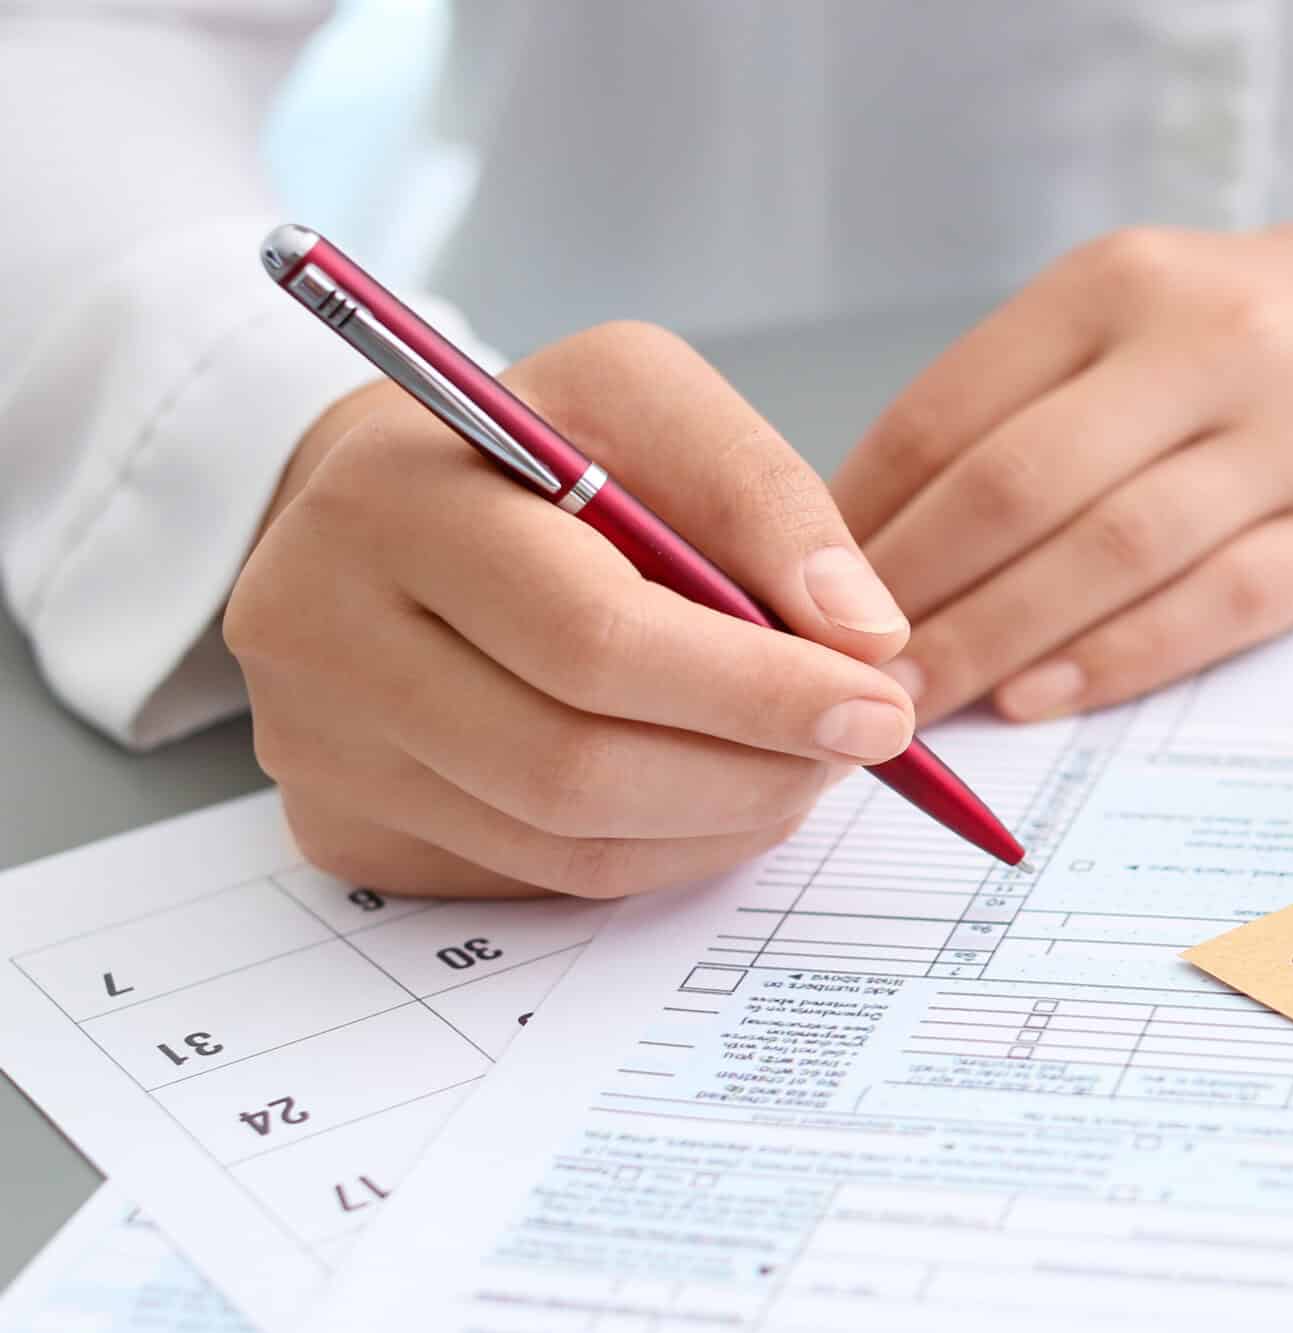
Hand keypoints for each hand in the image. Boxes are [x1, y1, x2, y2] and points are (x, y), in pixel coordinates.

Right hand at [230, 323, 916, 898]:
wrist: (384, 508)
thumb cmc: (536, 450)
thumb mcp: (645, 401)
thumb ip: (760, 497)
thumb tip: (863, 638)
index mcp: (392, 497)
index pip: (593, 637)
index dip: (756, 690)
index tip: (879, 706)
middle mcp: (317, 626)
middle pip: (574, 764)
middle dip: (753, 769)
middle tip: (856, 749)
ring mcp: (316, 743)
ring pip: (564, 841)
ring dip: (722, 820)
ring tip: (801, 766)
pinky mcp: (339, 825)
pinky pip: (538, 876)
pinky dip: (660, 849)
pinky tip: (714, 794)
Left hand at [835, 205, 1292, 724]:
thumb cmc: (1275, 322)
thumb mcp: (1144, 307)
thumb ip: (1026, 398)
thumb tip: (874, 534)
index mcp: (1122, 282)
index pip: (953, 410)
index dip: (860, 517)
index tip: (801, 593)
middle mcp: (1202, 346)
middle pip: (1016, 487)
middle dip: (912, 595)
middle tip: (840, 672)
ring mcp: (1286, 439)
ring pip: (1108, 554)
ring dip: (997, 639)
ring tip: (920, 700)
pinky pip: (1214, 607)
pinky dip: (1116, 658)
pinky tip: (1043, 698)